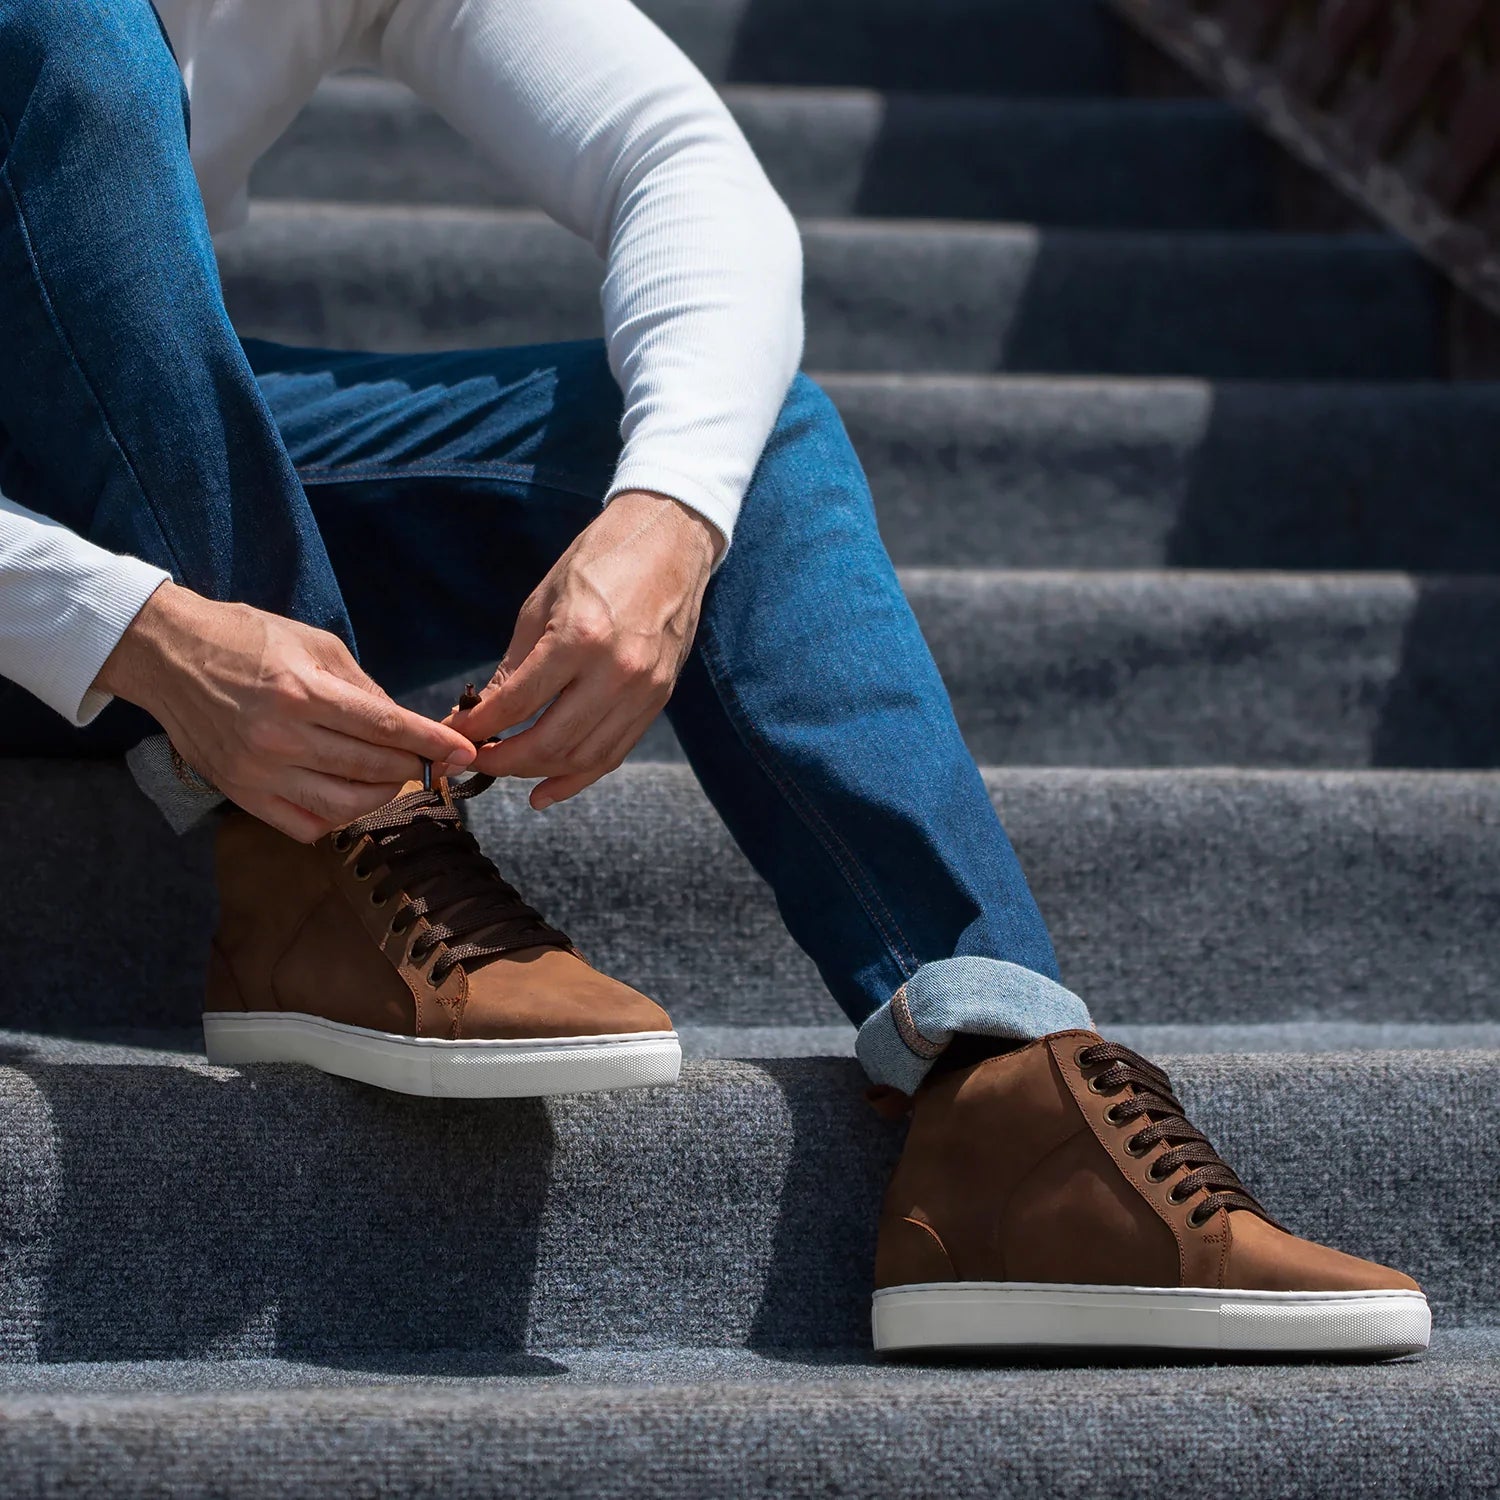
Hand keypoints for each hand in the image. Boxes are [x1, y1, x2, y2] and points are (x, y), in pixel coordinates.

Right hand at [95, 582, 476, 841]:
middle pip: (371, 770)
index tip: (464, 753)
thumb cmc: (247, 639)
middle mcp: (281, 737)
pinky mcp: (241, 794)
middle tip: (423, 759)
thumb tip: (405, 723)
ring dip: (381, 796)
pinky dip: (336, 818)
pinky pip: (304, 826)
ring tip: (389, 778)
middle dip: (411, 767)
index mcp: (303, 692)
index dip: (432, 743)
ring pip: (345, 806)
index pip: (386, 727)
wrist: (170, 655)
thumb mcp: (314, 644)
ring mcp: (259, 772)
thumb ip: (363, 687)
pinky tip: (345, 795)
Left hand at [450, 490, 721, 808]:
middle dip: (501, 760)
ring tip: (503, 771)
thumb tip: (481, 714)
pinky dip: (578, 777)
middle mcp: (616, 671)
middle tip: (472, 760)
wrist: (669, 544)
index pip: (517, 703)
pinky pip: (614, 753)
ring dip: (536, 772)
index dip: (477, 728)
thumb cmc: (598, 562)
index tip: (451, 736)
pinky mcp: (658, 700)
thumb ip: (515, 666)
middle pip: (550, 742)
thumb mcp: (541, 603)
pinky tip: (544, 791)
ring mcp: (643, 691)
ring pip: (583, 757)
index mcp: (580, 637)